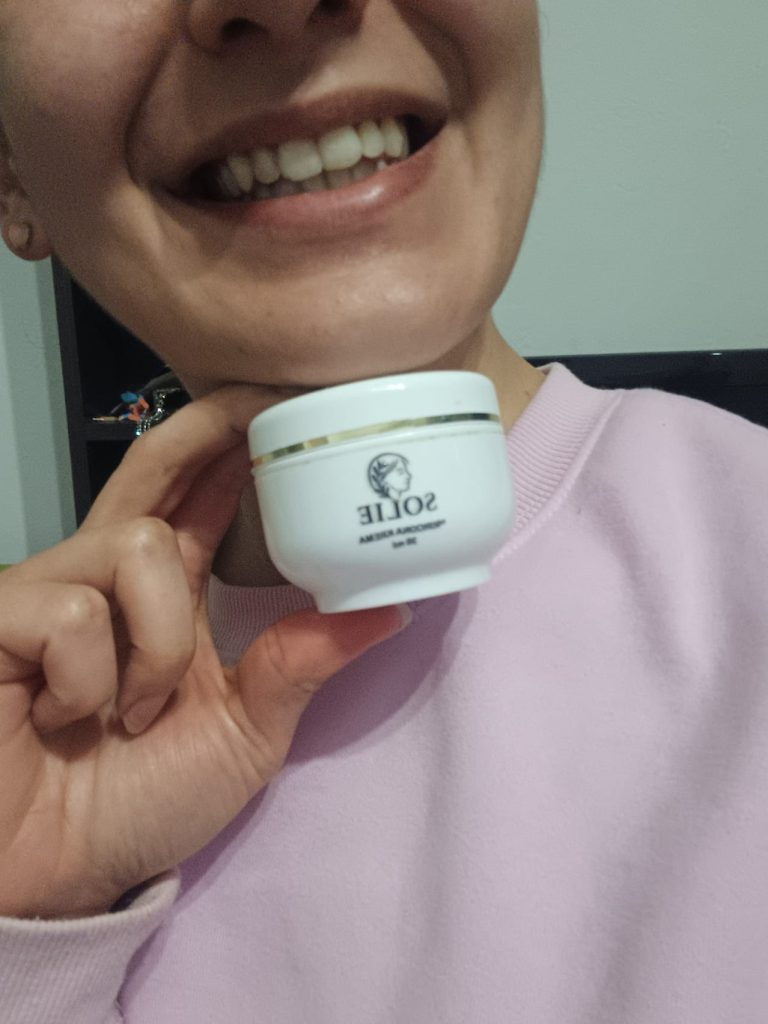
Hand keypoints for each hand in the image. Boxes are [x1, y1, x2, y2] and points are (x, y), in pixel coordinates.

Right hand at [0, 386, 405, 918]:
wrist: (57, 877)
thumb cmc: (138, 803)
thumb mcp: (243, 731)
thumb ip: (301, 662)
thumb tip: (391, 608)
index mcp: (164, 599)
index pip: (198, 500)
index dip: (231, 448)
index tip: (279, 404)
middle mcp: (106, 581)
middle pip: (150, 473)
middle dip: (200, 434)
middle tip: (255, 404)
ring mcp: (48, 595)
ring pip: (135, 548)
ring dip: (158, 642)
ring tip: (134, 711)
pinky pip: (72, 610)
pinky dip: (93, 674)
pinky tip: (70, 715)